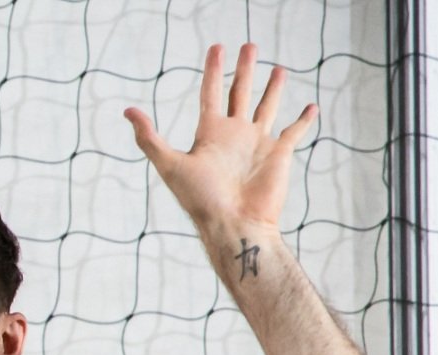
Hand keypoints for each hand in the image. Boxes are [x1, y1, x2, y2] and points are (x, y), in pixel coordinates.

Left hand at [124, 44, 315, 230]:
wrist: (233, 225)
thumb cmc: (201, 199)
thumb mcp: (170, 164)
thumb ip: (149, 138)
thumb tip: (127, 111)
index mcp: (210, 134)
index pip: (211, 93)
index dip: (213, 70)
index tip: (217, 48)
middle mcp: (234, 135)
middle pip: (240, 93)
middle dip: (244, 69)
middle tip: (249, 45)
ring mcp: (257, 144)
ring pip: (267, 107)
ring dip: (273, 89)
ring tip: (278, 68)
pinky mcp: (279, 155)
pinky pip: (294, 132)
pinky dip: (303, 120)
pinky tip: (311, 107)